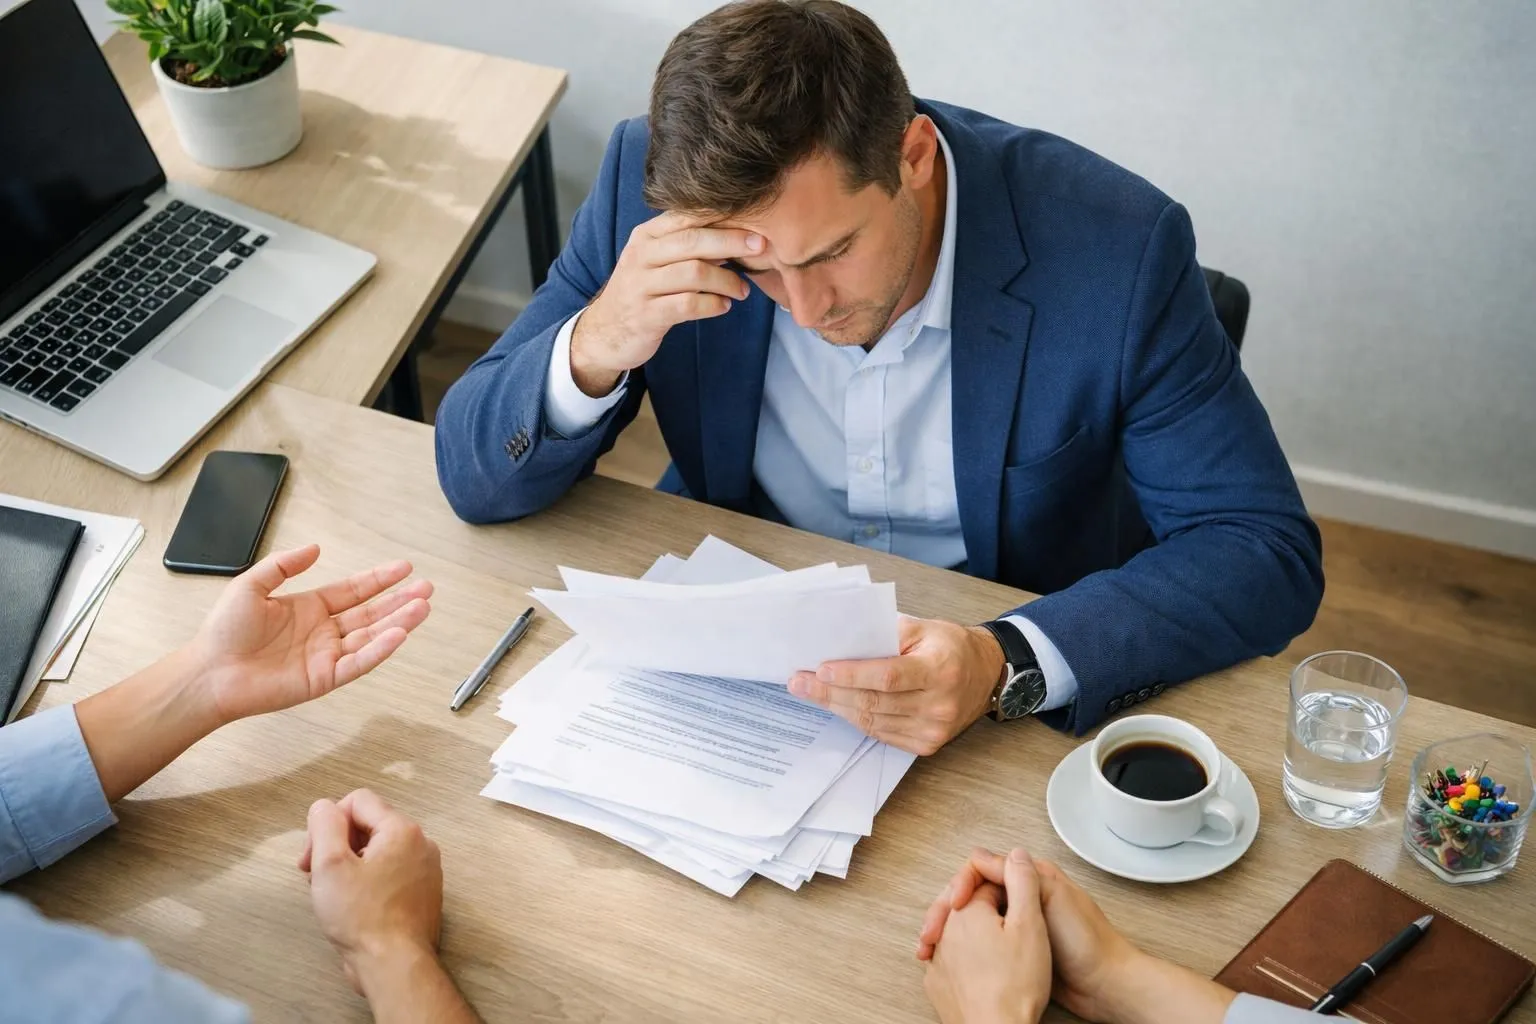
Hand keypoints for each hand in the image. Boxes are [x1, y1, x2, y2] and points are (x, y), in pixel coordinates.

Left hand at [191, 544, 432, 724]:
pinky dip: (380, 650)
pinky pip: (358, 663)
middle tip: (427, 588)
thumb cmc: (224, 631)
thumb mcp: (251, 584)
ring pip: (372, 637)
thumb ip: (284, 565)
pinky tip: (398, 635)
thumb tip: (316, 548)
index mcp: (310, 608)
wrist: (210, 672)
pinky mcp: (324, 679)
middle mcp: (324, 632)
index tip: (404, 568)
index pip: (354, 591)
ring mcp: (326, 656)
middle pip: (371, 613)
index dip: (379, 579)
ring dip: (398, 622)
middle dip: (400, 601)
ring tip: (423, 608)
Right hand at [301, 789, 444, 995]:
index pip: (358, 801)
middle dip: (337, 845)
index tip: (311, 857)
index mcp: (402, 830)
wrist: (394, 964)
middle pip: (369, 825)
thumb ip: (325, 825)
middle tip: (314, 876)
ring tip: (331, 894)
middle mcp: (421, 844)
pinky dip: (367, 881)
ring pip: (377, 851)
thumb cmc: (361, 916)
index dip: (327, 822)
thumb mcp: (331, 864)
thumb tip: (325, 807)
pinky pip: (389, 873)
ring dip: (349, 864)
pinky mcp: (422, 893)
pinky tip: (352, 905)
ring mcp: (425, 869)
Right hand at [570, 211, 763, 395]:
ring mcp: (641, 285)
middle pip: (693, 240)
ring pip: (694, 273)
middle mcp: (641, 255)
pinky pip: (688, 305)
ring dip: (727, 280)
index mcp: (647, 235)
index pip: (688, 216)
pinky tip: (724, 306)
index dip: (724, 217)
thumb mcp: (657, 260)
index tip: (756, 222)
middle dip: (732, 242)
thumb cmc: (643, 291)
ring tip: (743, 290)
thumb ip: (688, 246)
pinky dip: (713, 305)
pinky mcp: (646, 315)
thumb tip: (736, 234)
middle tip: (761, 247)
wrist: (606, 331)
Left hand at [788, 616, 1004, 754]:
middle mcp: (938, 705)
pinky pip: (881, 733)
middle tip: (799, 681)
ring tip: (809, 692)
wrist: (986, 674)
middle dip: (830, 692)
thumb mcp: (924, 627)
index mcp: (939, 670)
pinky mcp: (926, 744)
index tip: (821, 669)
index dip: (852, 675)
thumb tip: (843, 643)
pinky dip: (856, 718)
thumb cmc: (951, 646)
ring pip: (872, 721)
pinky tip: (837, 705)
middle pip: (874, 702)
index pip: (888, 677)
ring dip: (837, 706)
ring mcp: (933, 729)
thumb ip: (887, 634)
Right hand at [918, 849, 1140, 1022]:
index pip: (983, 868)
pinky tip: (955, 957)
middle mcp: (1024, 899)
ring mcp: (1020, 925)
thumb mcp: (1052, 898)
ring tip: (935, 947)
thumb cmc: (1088, 943)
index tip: (953, 906)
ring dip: (953, 930)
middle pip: (974, 894)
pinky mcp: (1020, 950)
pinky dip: (966, 948)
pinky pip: (986, 942)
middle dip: (948, 911)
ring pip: (976, 919)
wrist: (1106, 985)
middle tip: (933, 932)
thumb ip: (1019, 875)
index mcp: (1033, 879)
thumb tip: (983, 855)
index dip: (962, 885)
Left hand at [924, 849, 1052, 1023]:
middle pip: (967, 906)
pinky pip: (949, 960)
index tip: (1024, 911)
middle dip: (988, 912)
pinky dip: (965, 960)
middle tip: (1013, 932)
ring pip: (957, 933)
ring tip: (1001, 952)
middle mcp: (944, 932)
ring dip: (975, 936)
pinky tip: (984, 972)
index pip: (986, 886)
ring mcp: (937, 960)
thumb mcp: (1031, 924)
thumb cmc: (1015, 986)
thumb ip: (1023, 882)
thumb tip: (1016, 854)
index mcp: (965, 911)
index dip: (1011, 895)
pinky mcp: (937, 984)